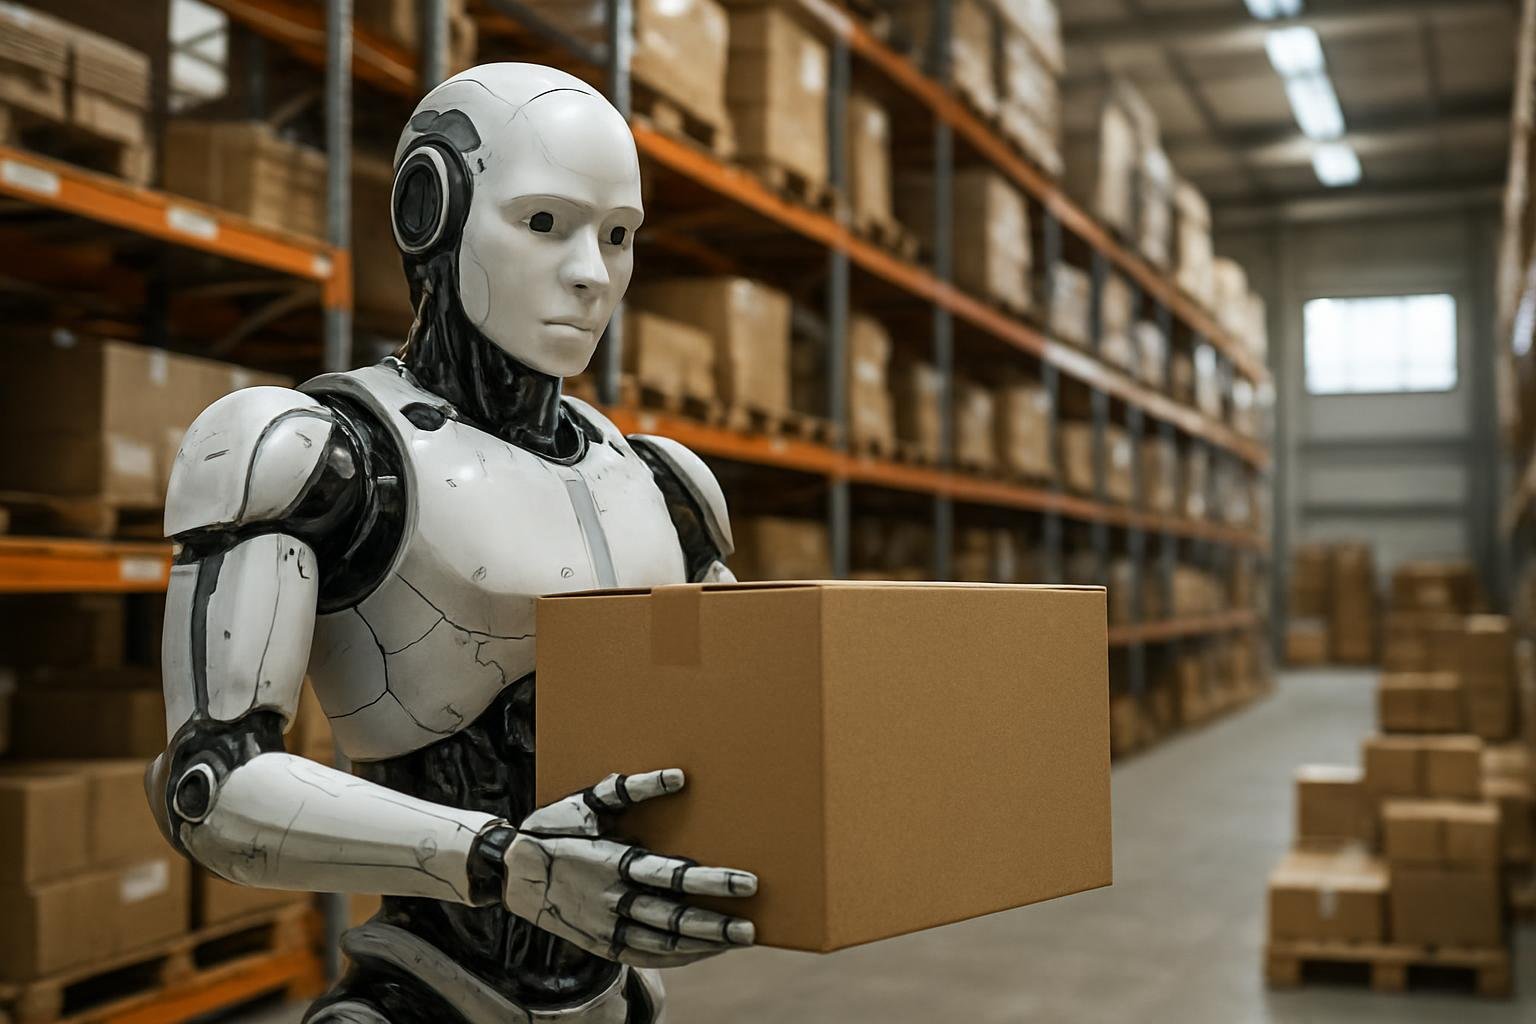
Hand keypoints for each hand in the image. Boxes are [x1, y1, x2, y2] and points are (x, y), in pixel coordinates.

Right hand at [502, 768, 757, 967]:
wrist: (510, 872)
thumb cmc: (556, 828)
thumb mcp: (589, 801)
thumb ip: (634, 787)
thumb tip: (679, 775)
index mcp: (612, 862)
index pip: (672, 876)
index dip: (711, 881)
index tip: (748, 883)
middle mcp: (611, 900)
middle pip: (672, 917)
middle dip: (716, 923)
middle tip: (751, 927)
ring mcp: (605, 927)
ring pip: (662, 943)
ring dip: (703, 945)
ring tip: (738, 940)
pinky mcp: (600, 945)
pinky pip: (645, 957)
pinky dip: (677, 957)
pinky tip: (703, 952)